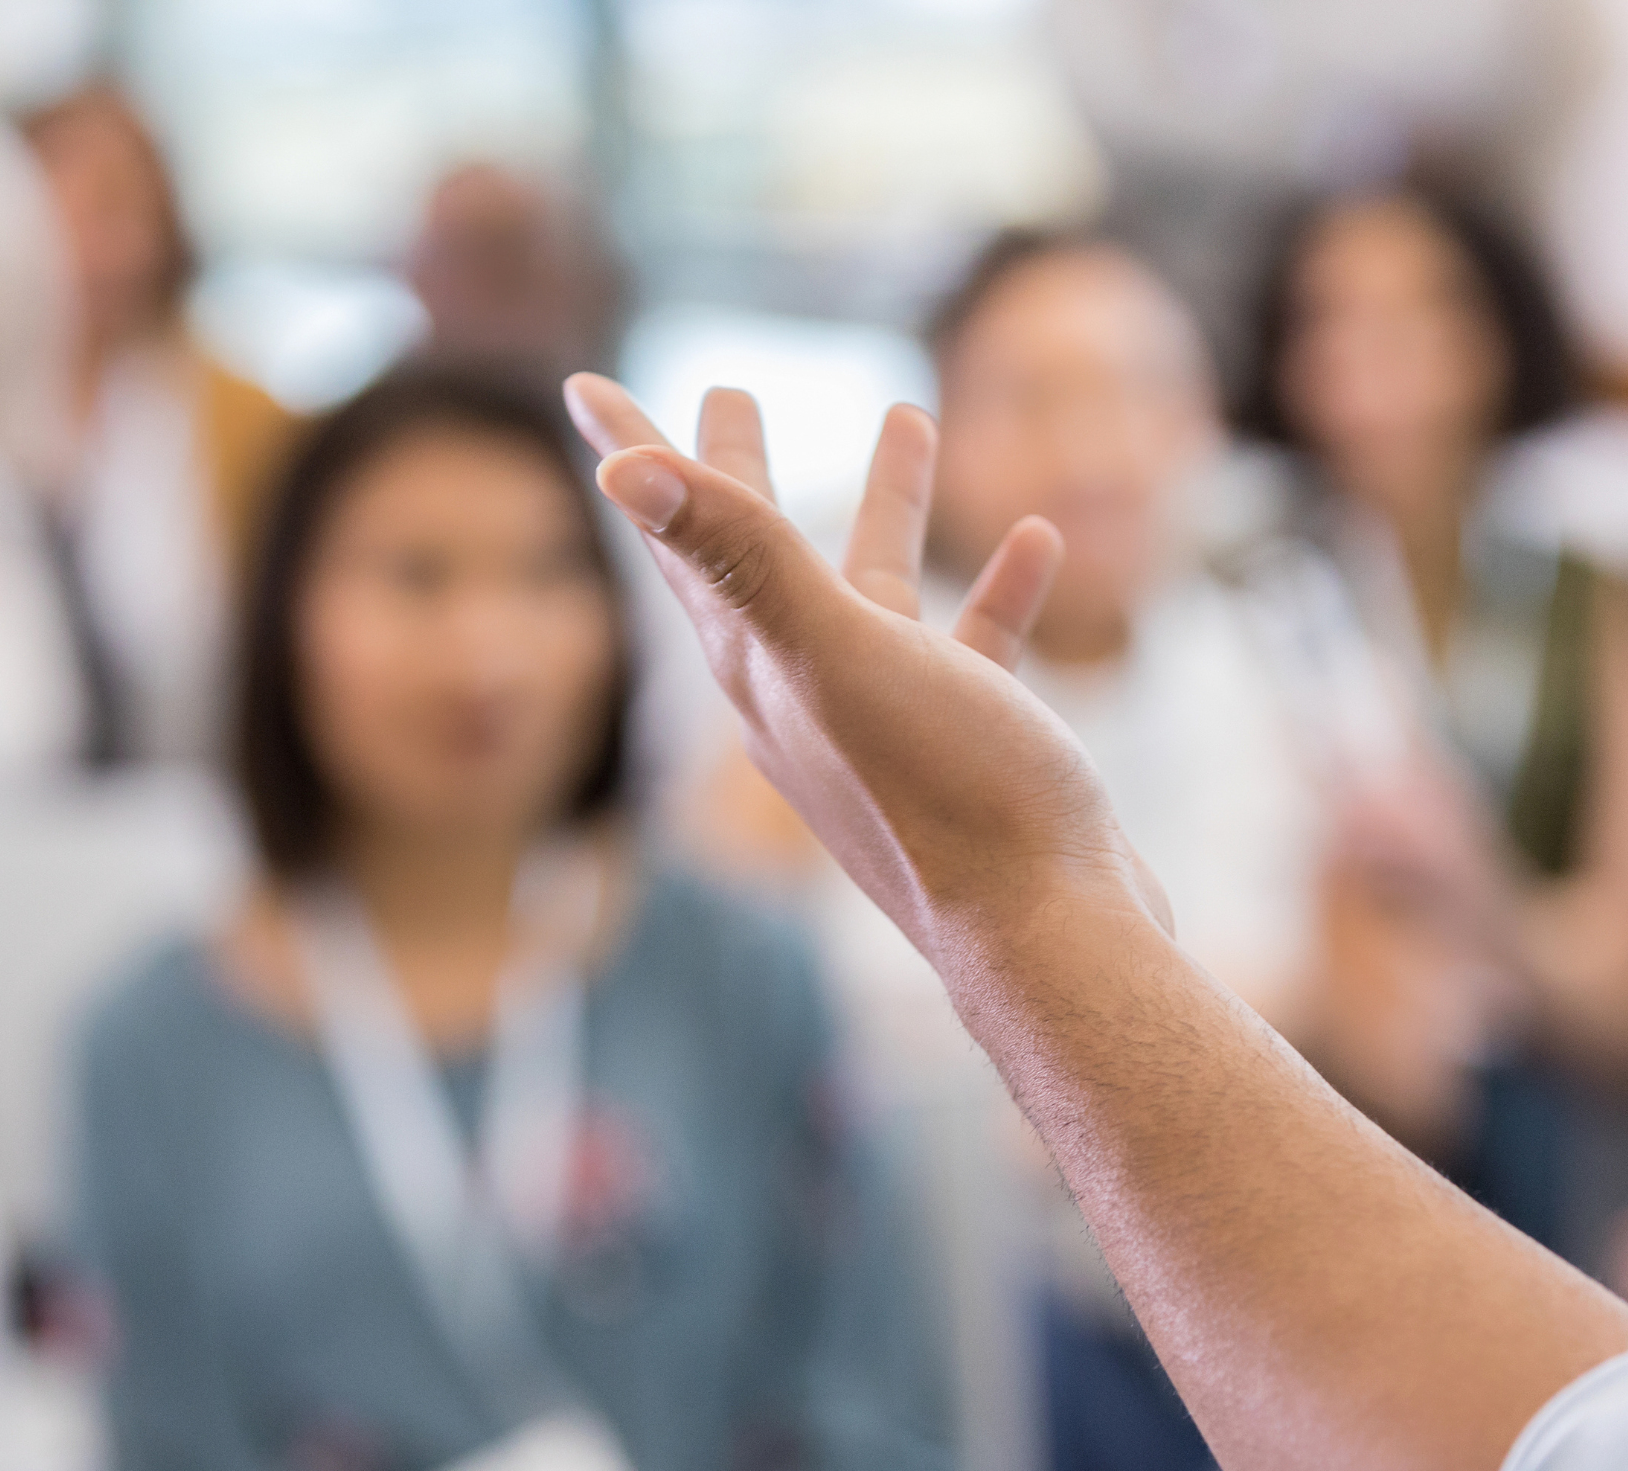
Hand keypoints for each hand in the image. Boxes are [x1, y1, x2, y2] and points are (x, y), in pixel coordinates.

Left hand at [562, 375, 1173, 976]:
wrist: (1044, 928)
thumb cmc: (944, 793)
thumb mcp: (838, 655)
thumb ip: (745, 558)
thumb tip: (622, 471)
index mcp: (763, 670)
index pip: (677, 545)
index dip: (633, 456)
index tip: (583, 385)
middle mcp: (810, 699)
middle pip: (758, 564)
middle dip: (741, 477)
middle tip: (731, 394)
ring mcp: (888, 730)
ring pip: (874, 597)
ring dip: (885, 512)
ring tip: (907, 420)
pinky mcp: (967, 754)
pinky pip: (972, 650)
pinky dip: (994, 593)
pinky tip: (1033, 541)